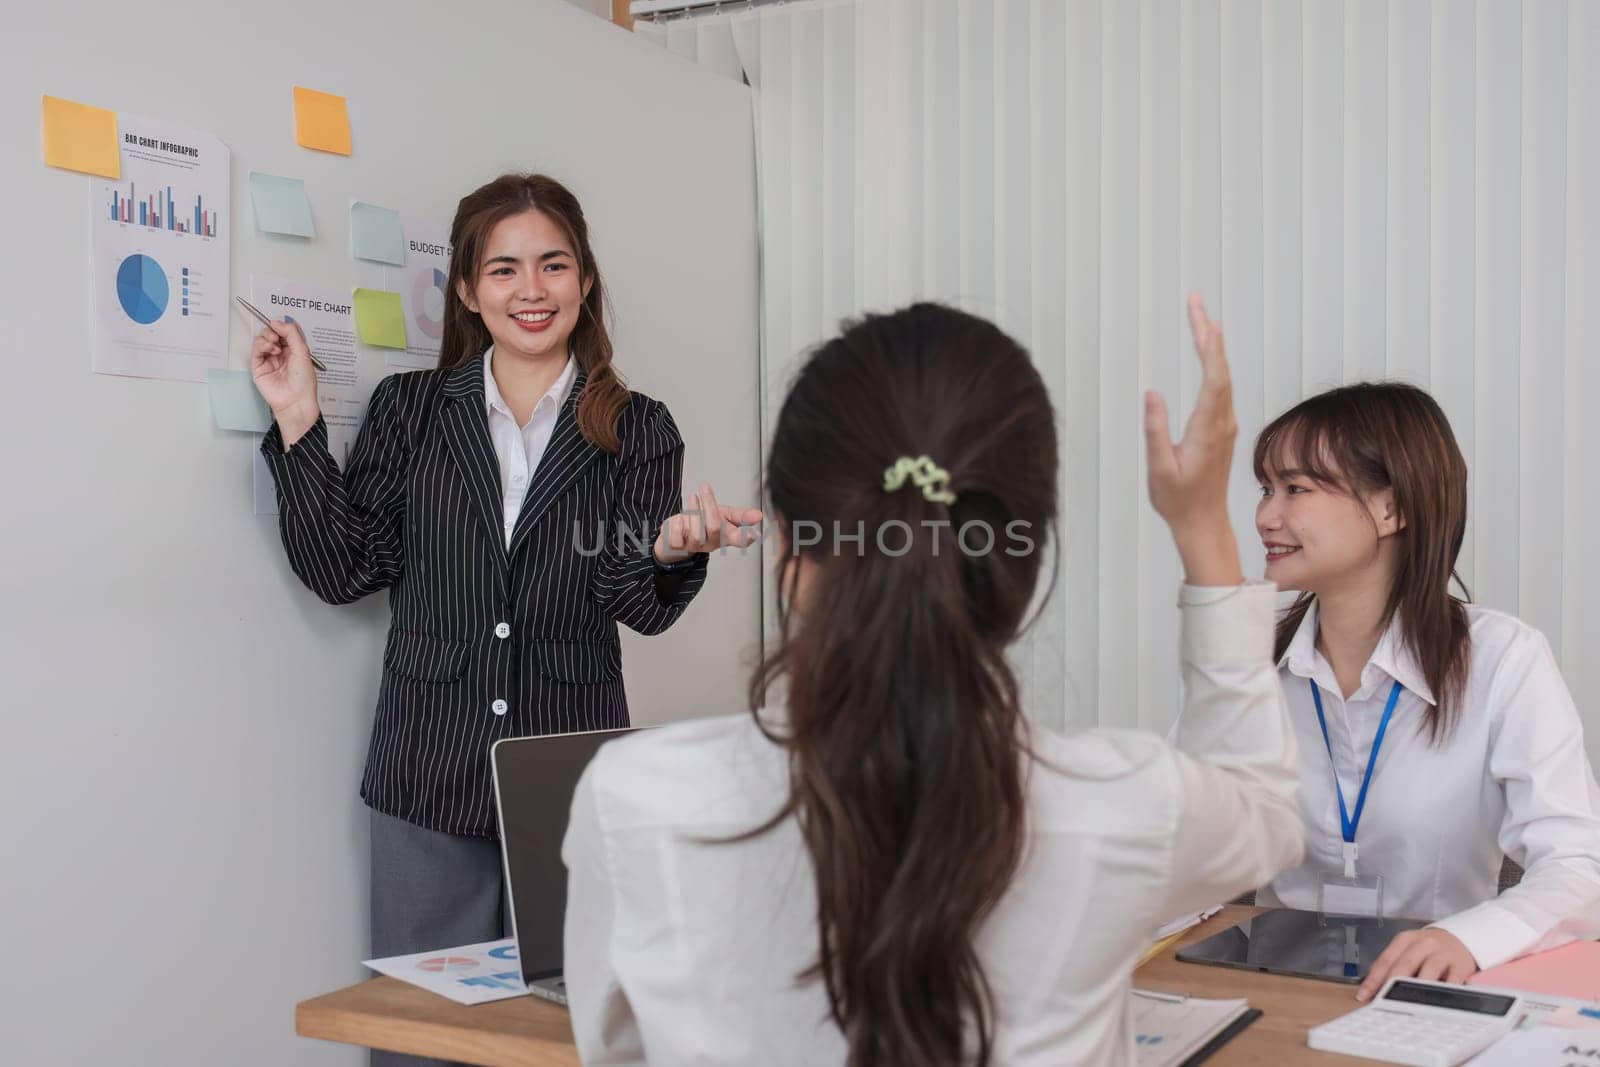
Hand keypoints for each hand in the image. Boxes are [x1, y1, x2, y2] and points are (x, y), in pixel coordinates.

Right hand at [249, 319, 319, 445]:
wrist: (295, 400)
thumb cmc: (303, 382)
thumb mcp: (302, 352)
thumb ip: (292, 334)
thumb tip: (279, 322)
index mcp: (293, 350)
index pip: (284, 332)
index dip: (281, 326)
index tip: (281, 323)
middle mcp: (281, 354)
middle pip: (271, 333)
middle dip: (272, 330)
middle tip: (277, 334)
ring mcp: (269, 360)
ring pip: (261, 340)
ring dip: (267, 337)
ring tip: (275, 344)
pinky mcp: (259, 367)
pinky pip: (255, 350)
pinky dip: (261, 345)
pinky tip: (270, 348)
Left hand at [653, 483, 762, 563]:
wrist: (678, 535)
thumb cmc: (704, 523)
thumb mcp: (724, 516)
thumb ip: (741, 515)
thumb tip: (759, 515)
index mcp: (725, 536)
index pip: (739, 540)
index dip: (746, 538)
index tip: (753, 533)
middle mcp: (710, 543)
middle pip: (714, 528)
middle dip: (709, 505)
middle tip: (704, 487)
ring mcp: (693, 546)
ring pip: (696, 533)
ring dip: (693, 512)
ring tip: (692, 498)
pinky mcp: (677, 546)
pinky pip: (676, 539)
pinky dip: (677, 526)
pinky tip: (679, 519)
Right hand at [1144, 294, 1242, 585]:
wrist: (1204, 522)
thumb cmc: (1178, 500)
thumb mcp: (1160, 468)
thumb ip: (1156, 429)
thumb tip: (1152, 393)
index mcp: (1207, 429)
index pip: (1213, 376)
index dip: (1208, 344)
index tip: (1200, 316)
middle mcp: (1222, 422)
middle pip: (1220, 368)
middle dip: (1208, 332)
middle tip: (1195, 301)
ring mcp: (1224, 425)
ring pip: (1223, 376)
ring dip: (1212, 345)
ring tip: (1200, 317)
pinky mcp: (1221, 429)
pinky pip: (1221, 387)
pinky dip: (1214, 363)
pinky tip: (1208, 353)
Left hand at [1357, 928, 1478, 1000]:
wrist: (1459, 940)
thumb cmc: (1428, 950)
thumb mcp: (1408, 950)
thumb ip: (1392, 966)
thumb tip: (1372, 989)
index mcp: (1405, 939)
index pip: (1385, 960)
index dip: (1373, 979)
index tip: (1364, 995)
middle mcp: (1424, 943)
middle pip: (1404, 965)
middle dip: (1392, 986)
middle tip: (1383, 1002)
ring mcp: (1443, 953)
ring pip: (1428, 972)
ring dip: (1417, 990)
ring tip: (1407, 1004)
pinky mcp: (1461, 965)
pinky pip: (1452, 981)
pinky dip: (1444, 992)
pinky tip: (1436, 1003)